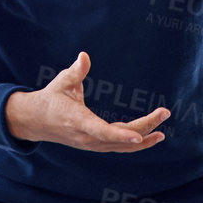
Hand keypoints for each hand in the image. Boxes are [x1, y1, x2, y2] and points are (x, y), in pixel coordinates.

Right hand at [4, 52, 169, 150]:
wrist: (37, 121)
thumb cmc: (51, 98)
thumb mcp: (62, 82)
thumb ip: (75, 71)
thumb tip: (84, 56)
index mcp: (78, 122)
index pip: (102, 131)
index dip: (121, 134)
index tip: (139, 136)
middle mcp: (87, 138)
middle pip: (120, 138)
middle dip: (144, 127)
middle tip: (165, 113)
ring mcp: (92, 144)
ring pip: (121, 146)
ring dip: (143, 140)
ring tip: (162, 133)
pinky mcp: (95, 144)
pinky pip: (118, 146)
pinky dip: (134, 144)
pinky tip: (148, 137)